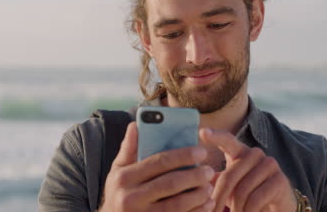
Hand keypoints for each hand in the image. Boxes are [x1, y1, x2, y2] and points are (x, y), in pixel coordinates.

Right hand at [99, 122, 215, 211]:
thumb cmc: (118, 192)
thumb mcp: (117, 171)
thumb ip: (128, 149)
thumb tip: (135, 124)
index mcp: (124, 177)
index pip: (159, 162)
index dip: (183, 156)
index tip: (201, 151)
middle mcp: (130, 198)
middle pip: (170, 184)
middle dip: (194, 176)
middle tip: (209, 170)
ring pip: (177, 205)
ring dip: (198, 195)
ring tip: (209, 187)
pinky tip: (207, 205)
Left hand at [200, 128, 296, 211]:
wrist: (276, 205)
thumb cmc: (247, 194)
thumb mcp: (229, 186)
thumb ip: (214, 180)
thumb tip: (195, 178)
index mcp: (240, 151)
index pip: (227, 140)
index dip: (215, 136)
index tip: (202, 132)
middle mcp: (255, 153)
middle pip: (229, 177)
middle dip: (219, 199)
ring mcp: (269, 164)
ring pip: (242, 191)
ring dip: (236, 209)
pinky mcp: (280, 180)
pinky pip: (256, 200)